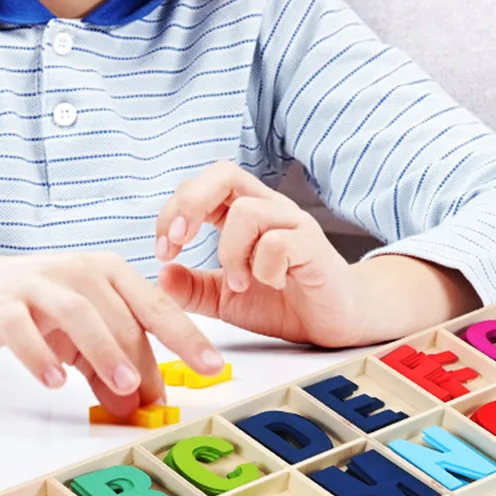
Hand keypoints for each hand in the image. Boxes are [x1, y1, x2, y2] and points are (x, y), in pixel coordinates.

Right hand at [0, 249, 221, 415]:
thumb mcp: (84, 339)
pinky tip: (54, 382)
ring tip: (122, 385)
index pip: (158, 305)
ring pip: (80, 314)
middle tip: (155, 396)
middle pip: (121, 314)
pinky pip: (23, 328)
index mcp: (112, 273)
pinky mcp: (3, 302)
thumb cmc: (42, 310)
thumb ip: (110, 371)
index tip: (212, 365)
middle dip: (141, 357)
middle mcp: (82, 271)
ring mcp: (41, 283)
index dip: (188, 335)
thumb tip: (139, 408)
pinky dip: (40, 355)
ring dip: (104, 352)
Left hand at [154, 162, 363, 345]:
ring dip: (231, 253)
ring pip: (247, 211)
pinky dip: (264, 269)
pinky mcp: (314, 246)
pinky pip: (278, 242)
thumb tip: (160, 275)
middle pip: (224, 173)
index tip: (163, 250)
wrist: (335, 322)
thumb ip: (193, 289)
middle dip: (190, 205)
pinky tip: (273, 284)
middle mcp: (269, 209)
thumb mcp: (225, 299)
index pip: (203, 186)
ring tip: (240, 283)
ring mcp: (294, 223)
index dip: (174, 211)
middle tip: (178, 243)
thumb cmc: (285, 302)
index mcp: (244, 214)